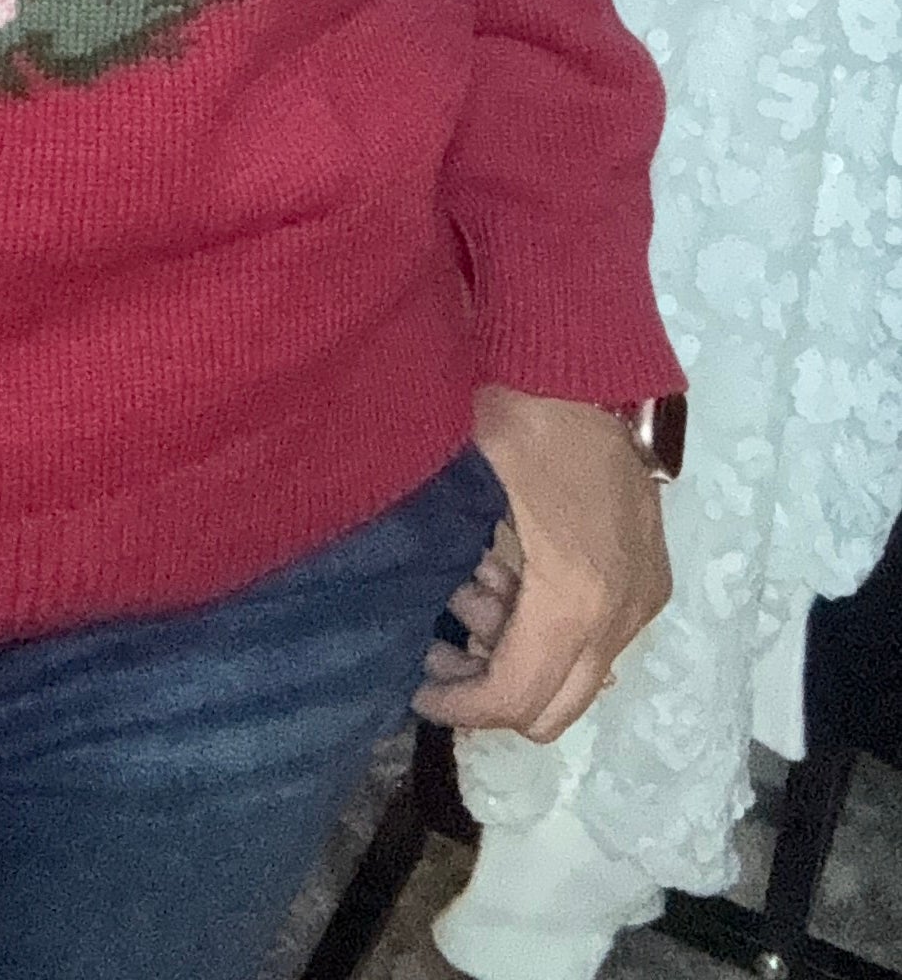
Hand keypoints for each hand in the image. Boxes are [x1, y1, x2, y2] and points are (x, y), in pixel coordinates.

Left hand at [410, 385, 671, 742]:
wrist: (580, 359)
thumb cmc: (512, 419)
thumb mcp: (468, 499)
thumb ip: (462, 586)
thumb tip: (431, 645)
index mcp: (575, 601)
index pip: (518, 695)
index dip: (463, 706)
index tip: (416, 689)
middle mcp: (622, 613)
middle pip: (557, 706)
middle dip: (491, 692)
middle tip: (440, 653)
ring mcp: (643, 596)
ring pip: (577, 670)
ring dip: (518, 650)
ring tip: (468, 591)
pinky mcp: (649, 575)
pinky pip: (598, 632)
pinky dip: (550, 623)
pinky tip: (504, 570)